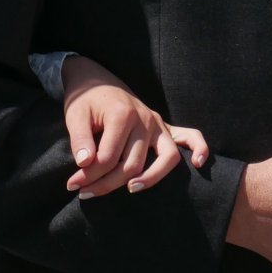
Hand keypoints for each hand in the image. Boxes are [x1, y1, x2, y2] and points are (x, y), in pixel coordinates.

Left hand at [61, 55, 207, 196]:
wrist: (95, 80)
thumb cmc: (85, 101)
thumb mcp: (74, 116)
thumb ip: (79, 139)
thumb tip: (84, 163)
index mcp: (122, 115)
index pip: (108, 157)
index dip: (88, 175)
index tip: (73, 185)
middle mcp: (145, 119)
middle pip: (132, 164)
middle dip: (107, 183)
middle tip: (84, 192)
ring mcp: (158, 123)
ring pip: (164, 159)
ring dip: (148, 179)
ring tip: (129, 189)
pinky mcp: (164, 126)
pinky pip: (189, 136)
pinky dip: (199, 149)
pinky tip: (199, 164)